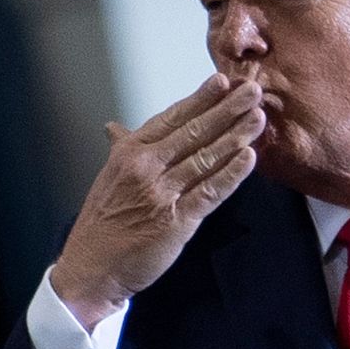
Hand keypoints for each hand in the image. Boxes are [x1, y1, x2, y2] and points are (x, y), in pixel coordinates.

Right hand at [50, 74, 263, 324]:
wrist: (92, 267)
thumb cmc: (102, 223)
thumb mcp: (108, 178)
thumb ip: (120, 150)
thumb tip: (114, 128)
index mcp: (129, 153)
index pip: (171, 118)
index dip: (200, 99)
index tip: (222, 80)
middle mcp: (145, 168)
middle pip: (193, 132)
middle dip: (226, 109)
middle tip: (252, 90)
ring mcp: (161, 194)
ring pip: (205, 158)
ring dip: (235, 136)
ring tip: (257, 118)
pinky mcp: (177, 221)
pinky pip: (209, 192)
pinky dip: (231, 174)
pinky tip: (248, 158)